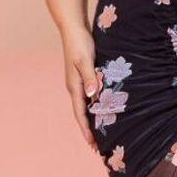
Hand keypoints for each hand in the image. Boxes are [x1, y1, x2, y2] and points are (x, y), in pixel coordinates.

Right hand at [60, 24, 100, 153]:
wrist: (74, 29)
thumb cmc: (80, 44)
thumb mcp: (85, 61)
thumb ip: (90, 78)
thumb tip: (91, 96)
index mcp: (74, 86)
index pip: (80, 113)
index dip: (86, 129)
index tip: (92, 144)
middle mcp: (75, 87)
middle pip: (82, 113)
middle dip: (89, 129)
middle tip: (98, 146)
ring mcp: (79, 82)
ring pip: (86, 105)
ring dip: (92, 119)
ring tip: (101, 132)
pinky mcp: (84, 76)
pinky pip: (89, 96)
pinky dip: (95, 106)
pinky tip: (102, 109)